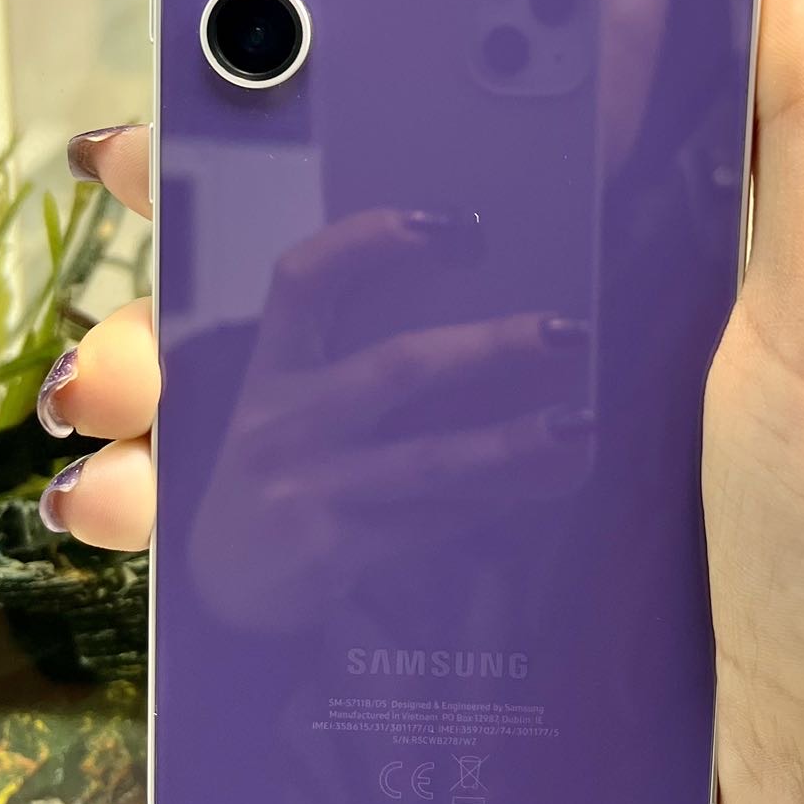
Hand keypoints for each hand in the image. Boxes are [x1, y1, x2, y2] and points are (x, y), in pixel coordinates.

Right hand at [35, 159, 584, 573]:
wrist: (224, 580)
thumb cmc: (287, 467)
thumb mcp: (296, 406)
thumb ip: (360, 363)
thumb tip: (495, 335)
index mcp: (273, 366)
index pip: (302, 280)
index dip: (366, 241)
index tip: (449, 222)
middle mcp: (280, 420)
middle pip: (397, 366)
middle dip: (490, 345)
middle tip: (566, 330)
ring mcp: (304, 486)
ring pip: (429, 456)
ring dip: (513, 441)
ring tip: (580, 423)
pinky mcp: (328, 550)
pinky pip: (434, 519)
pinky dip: (496, 500)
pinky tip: (546, 481)